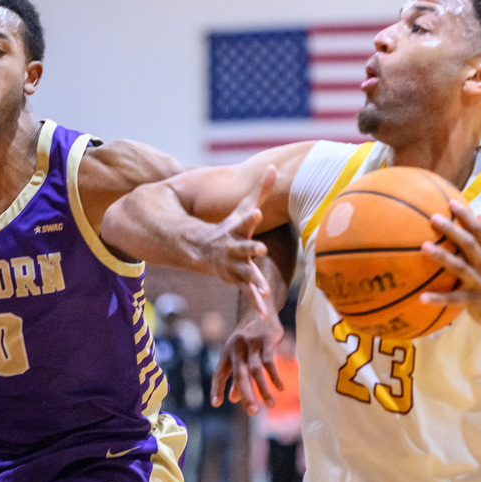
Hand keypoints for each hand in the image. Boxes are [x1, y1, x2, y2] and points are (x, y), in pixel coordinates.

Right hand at [195, 166, 276, 310]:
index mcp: (238, 229)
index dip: (250, 216)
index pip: (244, 220)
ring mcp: (235, 265)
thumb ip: (262, 190)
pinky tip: (265, 314)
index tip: (257, 211)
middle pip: (244, 247)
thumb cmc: (231, 227)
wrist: (205, 250)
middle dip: (250, 248)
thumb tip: (275, 166)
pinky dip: (256, 303)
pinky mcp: (237, 280)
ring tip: (263, 289)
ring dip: (254, 281)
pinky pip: (249, 293)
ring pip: (246, 274)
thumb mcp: (244, 208)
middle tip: (259, 248)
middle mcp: (235, 247)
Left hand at [210, 303, 284, 414]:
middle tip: (252, 412)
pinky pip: (270, 361)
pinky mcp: (267, 339)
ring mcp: (252, 343)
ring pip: (256, 370)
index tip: (216, 404)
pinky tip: (279, 388)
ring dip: (263, 389)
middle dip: (246, 394)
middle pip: (240, 375)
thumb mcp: (240, 354)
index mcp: (227, 352)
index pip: (219, 373)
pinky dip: (275, 376)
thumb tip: (233, 399)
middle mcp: (237, 348)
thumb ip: (236, 376)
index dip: (217, 388)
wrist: (260, 308)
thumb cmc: (248, 338)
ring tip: (270, 405)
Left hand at [420, 199, 480, 336]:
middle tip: (434, 218)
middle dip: (452, 230)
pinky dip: (438, 298)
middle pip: (469, 244)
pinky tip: (421, 298)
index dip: (466, 216)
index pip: (480, 231)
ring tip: (424, 247)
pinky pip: (454, 299)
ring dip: (442, 257)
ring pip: (460, 268)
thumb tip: (480, 214)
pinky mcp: (475, 301)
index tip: (451, 202)